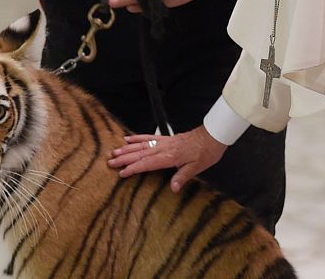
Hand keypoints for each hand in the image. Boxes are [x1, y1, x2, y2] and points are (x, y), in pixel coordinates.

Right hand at [107, 125, 226, 191]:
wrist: (213, 135)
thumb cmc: (206, 152)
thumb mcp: (197, 168)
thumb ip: (183, 177)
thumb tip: (173, 188)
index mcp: (170, 156)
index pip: (147, 163)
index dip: (134, 168)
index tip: (122, 173)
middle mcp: (164, 148)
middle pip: (141, 153)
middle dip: (125, 158)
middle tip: (110, 162)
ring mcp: (164, 142)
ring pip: (142, 145)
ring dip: (127, 149)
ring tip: (115, 152)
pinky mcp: (167, 138)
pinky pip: (149, 137)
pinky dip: (138, 138)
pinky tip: (129, 139)